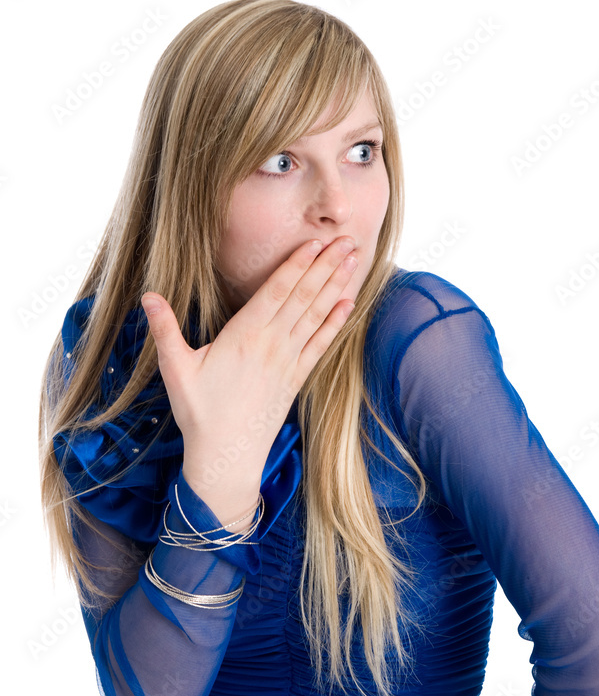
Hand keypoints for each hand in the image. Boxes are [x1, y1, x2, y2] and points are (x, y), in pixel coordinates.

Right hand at [140, 236, 358, 492]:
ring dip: (336, 286)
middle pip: (303, 296)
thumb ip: (165, 329)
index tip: (315, 241)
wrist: (227, 456)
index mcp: (244, 335)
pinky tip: (348, 304)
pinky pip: (320, 345)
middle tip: (347, 239)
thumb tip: (148, 296)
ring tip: (354, 260)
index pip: (276, 291)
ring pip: (316, 315)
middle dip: (326, 265)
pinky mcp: (296, 379)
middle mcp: (272, 344)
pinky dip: (335, 323)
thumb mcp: (175, 368)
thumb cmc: (199, 412)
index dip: (297, 264)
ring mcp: (288, 362)